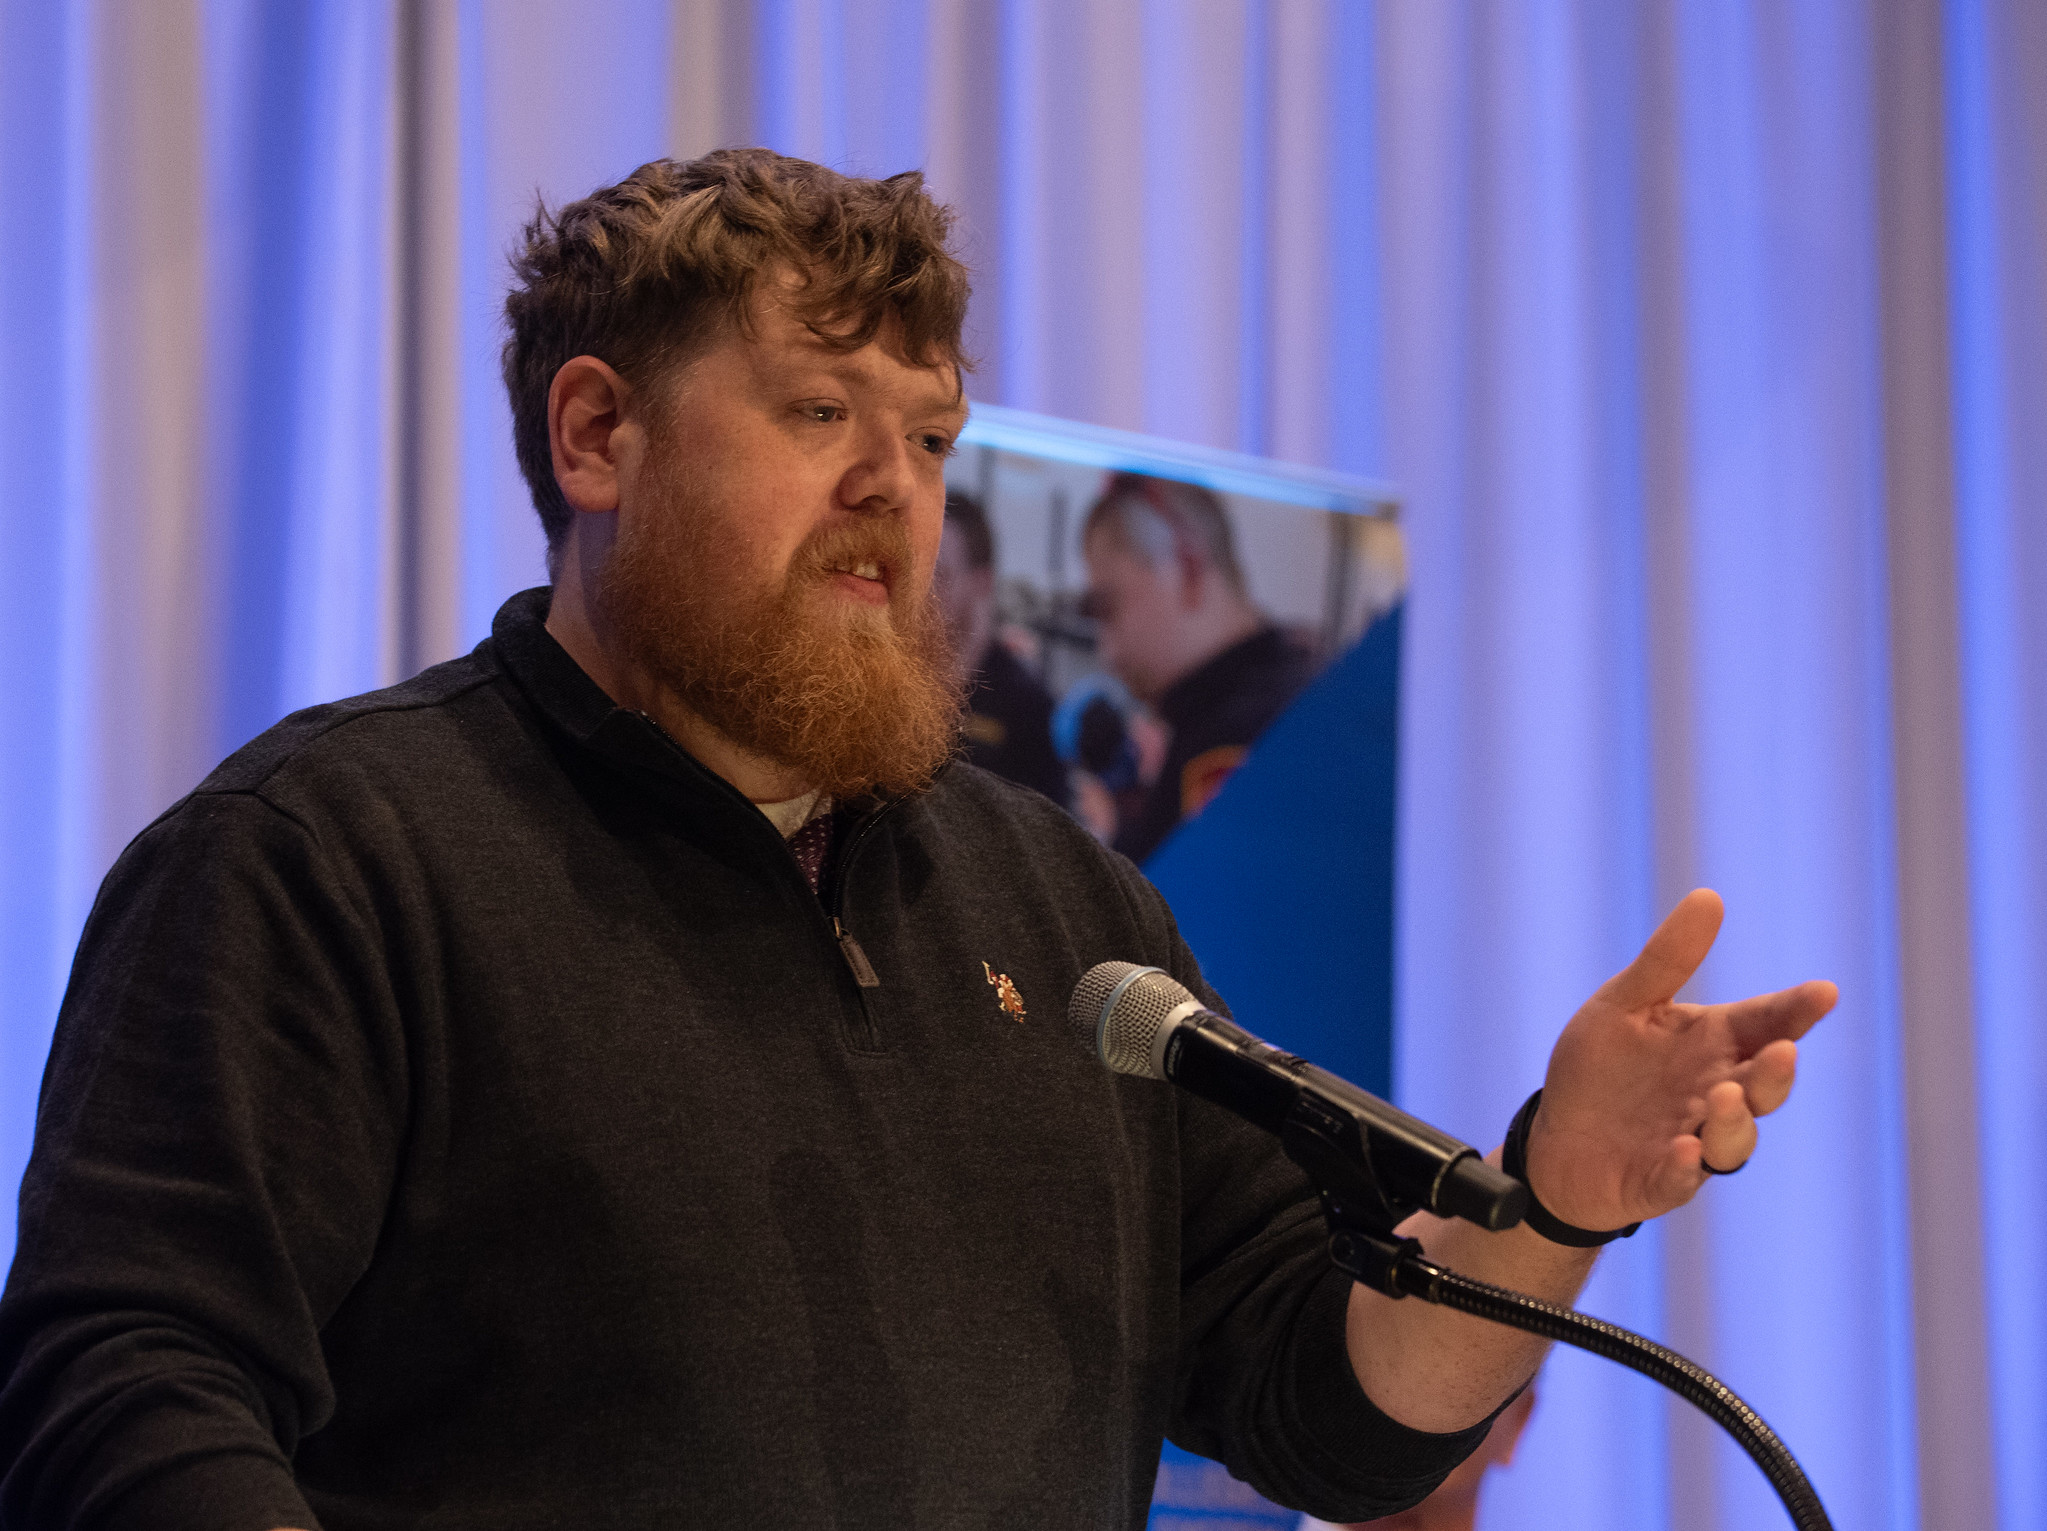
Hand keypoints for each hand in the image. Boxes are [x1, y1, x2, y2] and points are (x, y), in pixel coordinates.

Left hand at [1525, 889, 1836, 1231]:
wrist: (1556, 1142)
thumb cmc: (1599, 1070)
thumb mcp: (1624, 1006)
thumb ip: (1667, 960)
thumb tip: (1709, 895)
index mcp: (1712, 1045)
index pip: (1765, 1024)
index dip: (1795, 1010)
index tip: (1824, 992)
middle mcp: (1715, 1094)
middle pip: (1762, 1086)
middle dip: (1774, 1072)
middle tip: (1781, 1051)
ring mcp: (1693, 1141)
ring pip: (1733, 1140)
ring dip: (1733, 1120)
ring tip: (1724, 1095)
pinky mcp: (1661, 1182)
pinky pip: (1681, 1181)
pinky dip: (1685, 1170)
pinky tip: (1682, 1152)